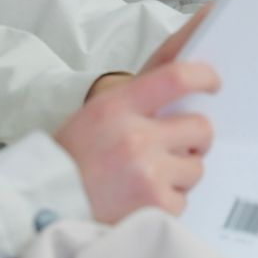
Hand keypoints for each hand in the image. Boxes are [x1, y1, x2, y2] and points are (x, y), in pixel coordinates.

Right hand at [56, 11, 217, 221]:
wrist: (43, 204)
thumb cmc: (76, 153)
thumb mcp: (99, 111)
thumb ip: (143, 91)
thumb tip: (193, 50)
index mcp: (117, 107)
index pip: (176, 77)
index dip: (204, 76)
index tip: (214, 82)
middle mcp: (134, 139)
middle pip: (201, 127)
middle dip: (196, 137)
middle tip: (178, 144)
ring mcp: (147, 174)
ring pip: (196, 166)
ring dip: (180, 173)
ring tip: (148, 176)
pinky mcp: (155, 207)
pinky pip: (184, 199)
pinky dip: (167, 201)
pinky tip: (141, 198)